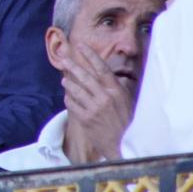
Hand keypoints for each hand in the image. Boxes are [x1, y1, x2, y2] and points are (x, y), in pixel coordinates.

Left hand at [57, 43, 133, 163]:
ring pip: (75, 90)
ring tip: (64, 80)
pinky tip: (68, 97)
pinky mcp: (85, 119)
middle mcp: (104, 97)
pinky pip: (72, 104)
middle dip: (72, 65)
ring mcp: (94, 108)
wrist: (125, 145)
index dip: (90, 55)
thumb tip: (111, 76)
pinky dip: (69, 99)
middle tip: (63, 58)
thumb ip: (117, 88)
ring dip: (68, 83)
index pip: (101, 68)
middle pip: (84, 76)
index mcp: (116, 90)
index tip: (81, 46)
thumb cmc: (129, 123)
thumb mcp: (128, 102)